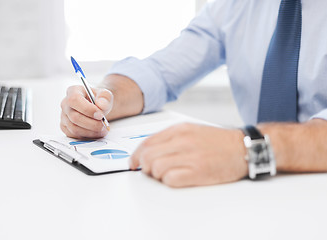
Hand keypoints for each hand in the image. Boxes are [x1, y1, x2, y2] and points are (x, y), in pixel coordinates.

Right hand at [60, 85, 112, 138]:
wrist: (97, 107)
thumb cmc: (99, 100)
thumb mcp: (105, 95)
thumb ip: (105, 98)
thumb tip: (101, 105)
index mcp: (73, 91)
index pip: (75, 100)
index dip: (87, 109)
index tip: (100, 115)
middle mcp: (65, 103)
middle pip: (74, 117)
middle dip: (92, 123)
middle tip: (104, 125)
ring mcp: (64, 116)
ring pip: (74, 128)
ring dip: (90, 131)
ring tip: (103, 129)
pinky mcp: (65, 127)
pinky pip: (74, 134)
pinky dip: (87, 135)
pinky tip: (96, 132)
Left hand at [130, 123, 247, 187]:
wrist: (243, 148)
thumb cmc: (217, 142)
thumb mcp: (191, 130)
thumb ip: (169, 139)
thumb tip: (148, 151)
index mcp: (179, 130)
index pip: (146, 143)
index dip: (135, 156)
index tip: (133, 163)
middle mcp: (182, 141)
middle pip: (147, 157)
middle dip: (145, 167)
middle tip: (151, 171)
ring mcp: (190, 156)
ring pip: (156, 168)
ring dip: (157, 175)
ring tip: (168, 174)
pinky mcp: (197, 172)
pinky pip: (170, 179)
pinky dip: (168, 181)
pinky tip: (177, 178)